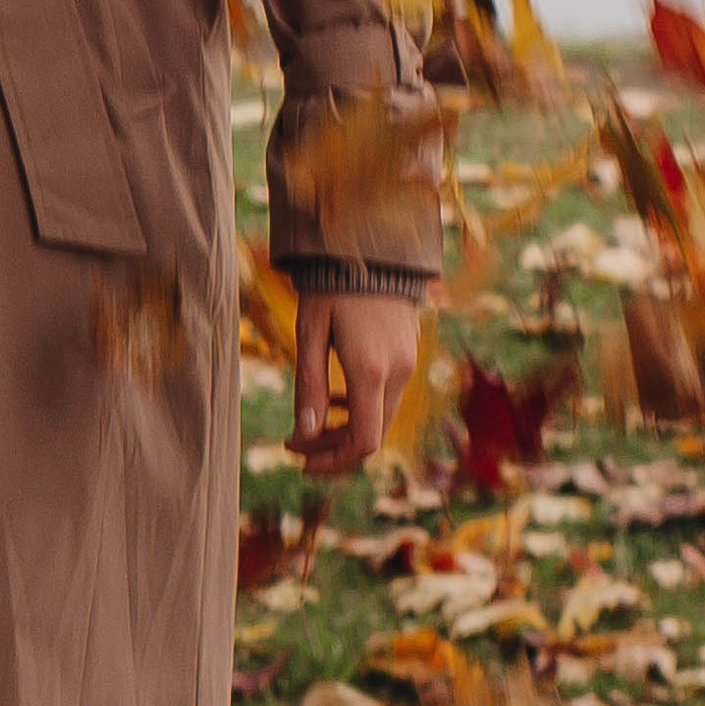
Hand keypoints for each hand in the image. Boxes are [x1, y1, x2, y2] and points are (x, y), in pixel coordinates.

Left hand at [287, 286, 420, 476]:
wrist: (370, 245)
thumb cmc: (332, 284)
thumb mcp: (311, 331)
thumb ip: (309, 384)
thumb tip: (305, 434)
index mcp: (371, 369)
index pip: (363, 441)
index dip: (332, 460)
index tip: (301, 460)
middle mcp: (397, 372)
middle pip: (372, 435)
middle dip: (333, 448)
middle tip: (295, 444)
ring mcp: (407, 364)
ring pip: (380, 418)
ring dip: (345, 429)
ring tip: (309, 425)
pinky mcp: (408, 354)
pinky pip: (386, 397)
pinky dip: (361, 408)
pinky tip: (335, 398)